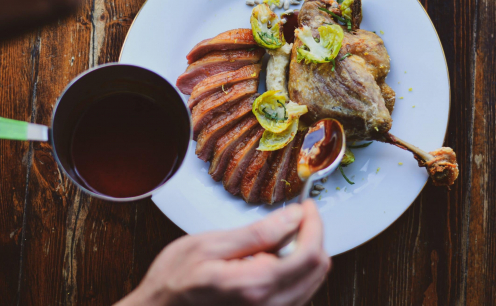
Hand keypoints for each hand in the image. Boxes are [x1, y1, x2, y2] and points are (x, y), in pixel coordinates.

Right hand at [115, 200, 329, 305]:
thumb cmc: (176, 279)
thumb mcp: (211, 245)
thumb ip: (257, 233)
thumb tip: (294, 217)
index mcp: (256, 285)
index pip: (309, 254)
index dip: (314, 224)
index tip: (307, 206)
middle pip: (317, 269)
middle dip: (313, 235)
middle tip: (297, 215)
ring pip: (312, 281)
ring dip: (306, 251)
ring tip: (285, 232)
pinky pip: (299, 291)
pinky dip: (296, 267)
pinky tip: (277, 254)